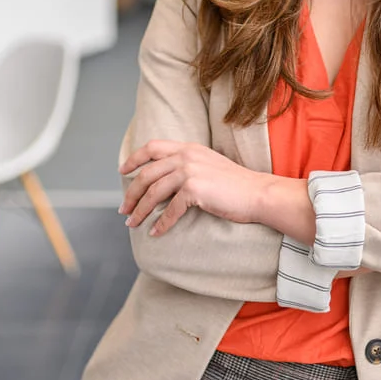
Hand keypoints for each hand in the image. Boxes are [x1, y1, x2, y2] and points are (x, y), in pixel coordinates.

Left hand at [119, 140, 265, 236]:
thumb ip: (187, 166)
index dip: (134, 158)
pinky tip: (156, 232)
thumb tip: (163, 181)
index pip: (152, 146)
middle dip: (131, 193)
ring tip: (133, 223)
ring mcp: (190, 171)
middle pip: (147, 173)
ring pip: (154, 192)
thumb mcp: (208, 165)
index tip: (123, 171)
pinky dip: (161, 223)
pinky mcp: (195, 189)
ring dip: (140, 210)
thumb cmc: (235, 185)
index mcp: (188, 148)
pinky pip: (170, 210)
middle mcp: (186, 156)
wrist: (257, 193)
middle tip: (124, 209)